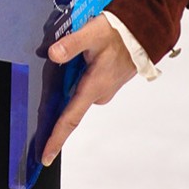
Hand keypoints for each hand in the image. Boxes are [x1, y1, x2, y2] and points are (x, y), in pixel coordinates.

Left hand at [41, 14, 135, 164]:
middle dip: (56, 96)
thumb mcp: (92, 33)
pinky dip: (76, 76)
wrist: (142, 31)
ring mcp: (103, 90)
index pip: (70, 119)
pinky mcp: (106, 83)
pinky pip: (84, 85)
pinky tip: (77, 59)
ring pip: (76, 91)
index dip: (56, 139)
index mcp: (93, 87)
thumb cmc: (119, 33)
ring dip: (67, 80)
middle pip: (68, 104)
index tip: (46, 157)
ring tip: (67, 57)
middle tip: (46, 76)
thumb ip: (71, 44)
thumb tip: (53, 54)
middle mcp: (99, 93)